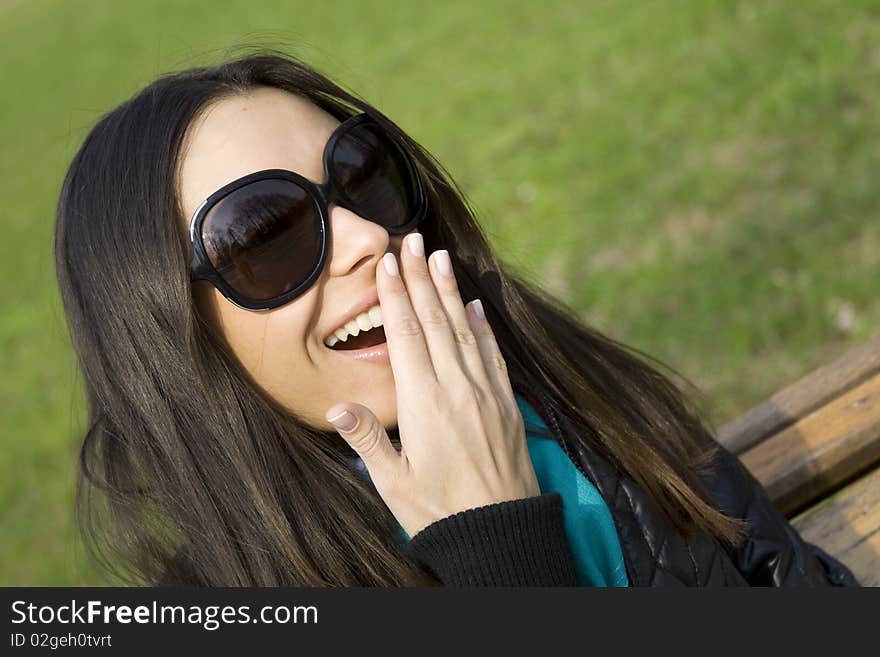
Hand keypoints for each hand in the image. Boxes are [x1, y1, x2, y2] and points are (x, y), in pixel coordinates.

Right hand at [325, 232, 539, 537]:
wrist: (501, 535)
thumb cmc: (440, 512)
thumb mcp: (393, 483)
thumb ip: (366, 439)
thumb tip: (334, 405)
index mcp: (423, 403)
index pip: (406, 335)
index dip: (396, 295)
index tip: (389, 262)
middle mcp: (457, 389)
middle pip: (435, 321)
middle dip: (422, 278)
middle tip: (414, 241)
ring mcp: (486, 393)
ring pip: (465, 330)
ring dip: (451, 291)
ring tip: (441, 257)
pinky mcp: (507, 404)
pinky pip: (493, 354)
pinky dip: (484, 326)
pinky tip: (477, 305)